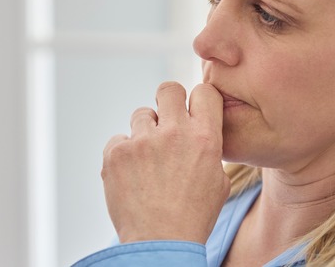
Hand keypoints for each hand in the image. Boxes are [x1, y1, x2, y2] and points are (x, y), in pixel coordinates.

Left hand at [101, 82, 230, 243]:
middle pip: (168, 89)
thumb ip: (209, 148)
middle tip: (166, 123)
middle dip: (168, 102)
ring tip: (148, 162)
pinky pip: (118, 139)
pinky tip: (132, 176)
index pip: (205, 91)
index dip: (199, 100)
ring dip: (145, 133)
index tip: (193, 112)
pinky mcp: (115, 153)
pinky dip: (123, 154)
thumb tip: (200, 130)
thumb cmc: (193, 217)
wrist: (161, 244)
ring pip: (141, 114)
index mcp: (205, 137)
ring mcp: (141, 142)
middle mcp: (174, 133)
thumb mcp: (218, 182)